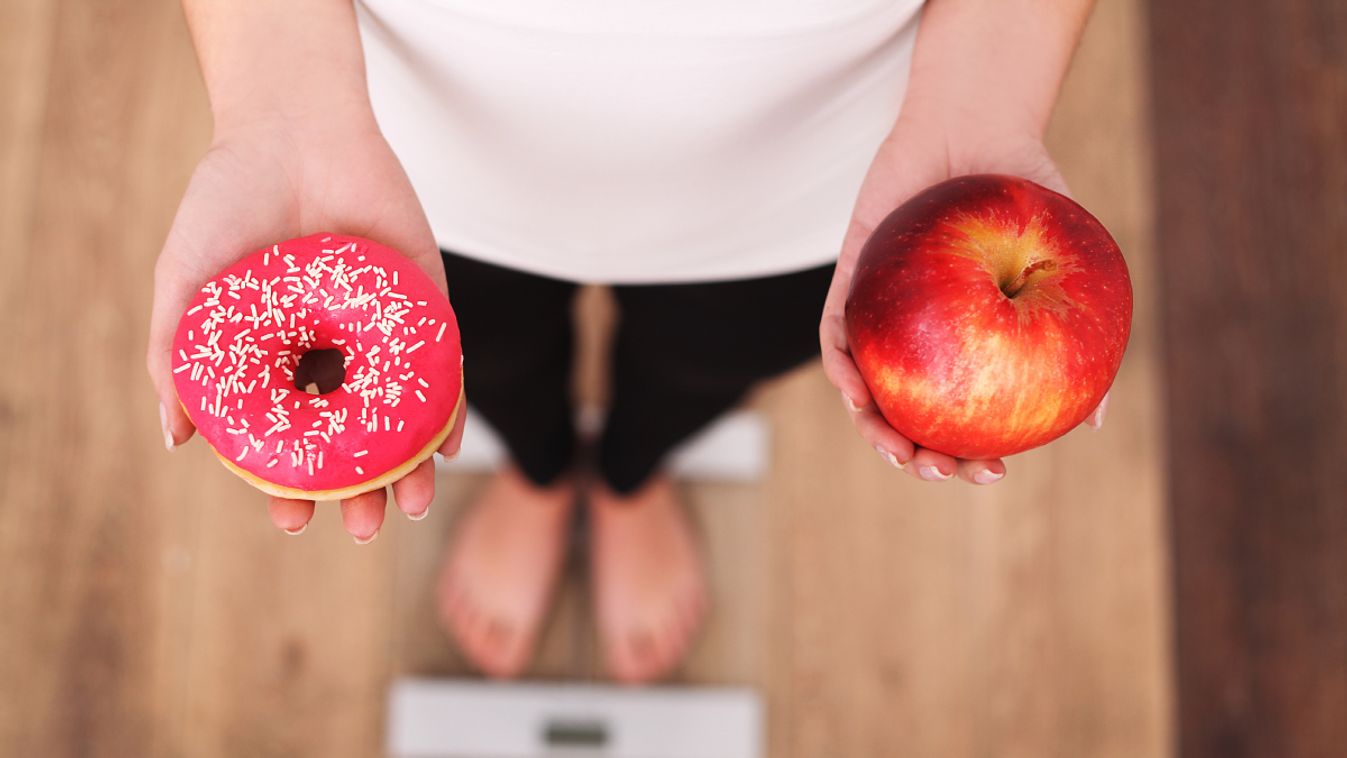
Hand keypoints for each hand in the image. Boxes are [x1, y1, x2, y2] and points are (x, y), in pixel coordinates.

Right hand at [146, 112, 465, 539]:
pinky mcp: (426, 304)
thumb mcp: (186, 282)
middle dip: (359, 491)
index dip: (290, 484)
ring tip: (406, 506)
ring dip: (408, 466)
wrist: (292, 128)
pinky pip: (443, 367)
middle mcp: (333, 354)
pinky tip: (444, 447)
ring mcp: (381, 333)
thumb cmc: (228, 202)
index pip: (290, 439)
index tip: (291, 520)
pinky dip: (447, 408)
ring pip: (401, 416)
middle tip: (363, 527)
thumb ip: (176, 356)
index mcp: (279, 359)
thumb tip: (175, 439)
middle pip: (353, 439)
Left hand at [819, 117, 1108, 484]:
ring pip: (865, 389)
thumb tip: (1093, 421)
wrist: (977, 128)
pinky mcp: (849, 283)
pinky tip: (855, 389)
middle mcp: (922, 339)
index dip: (970, 455)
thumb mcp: (1064, 266)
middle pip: (908, 416)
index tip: (992, 473)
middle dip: (917, 458)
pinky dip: (842, 367)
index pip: (963, 417)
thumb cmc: (1025, 196)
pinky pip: (836, 333)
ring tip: (897, 451)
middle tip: (939, 470)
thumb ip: (1077, 335)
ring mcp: (882, 315)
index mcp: (968, 345)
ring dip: (873, 428)